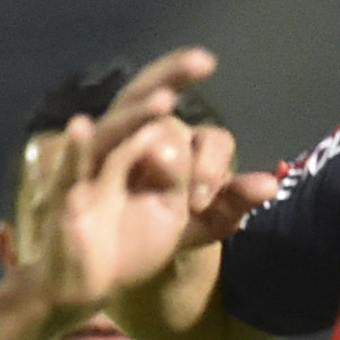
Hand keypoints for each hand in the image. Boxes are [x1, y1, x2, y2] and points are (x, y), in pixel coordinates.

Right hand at [12, 46, 278, 316]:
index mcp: (154, 144)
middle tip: (203, 60)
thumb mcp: (193, 224)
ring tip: (165, 98)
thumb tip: (270, 185)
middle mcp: (123, 143)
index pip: (188, 132)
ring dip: (137, 113)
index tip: (208, 200)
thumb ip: (229, 204)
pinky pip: (73, 165)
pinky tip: (80, 126)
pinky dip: (77, 147)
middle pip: (143, 97)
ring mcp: (95, 164)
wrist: (92, 279)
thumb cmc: (138, 241)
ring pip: (114, 128)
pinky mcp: (69, 191)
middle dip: (171, 74)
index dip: (209, 163)